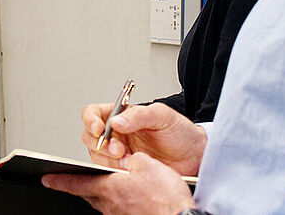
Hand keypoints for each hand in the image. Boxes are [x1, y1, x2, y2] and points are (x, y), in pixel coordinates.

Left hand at [41, 151, 195, 214]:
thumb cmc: (166, 199)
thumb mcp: (147, 165)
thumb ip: (131, 158)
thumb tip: (127, 158)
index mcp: (108, 187)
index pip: (75, 182)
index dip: (59, 179)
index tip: (46, 178)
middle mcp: (109, 204)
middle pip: (88, 192)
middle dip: (82, 184)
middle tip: (74, 179)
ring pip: (103, 201)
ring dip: (103, 192)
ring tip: (112, 184)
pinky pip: (118, 209)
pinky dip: (119, 201)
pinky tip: (131, 197)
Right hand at [81, 102, 205, 175]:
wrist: (194, 156)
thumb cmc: (180, 131)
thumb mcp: (161, 116)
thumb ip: (139, 116)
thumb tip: (116, 121)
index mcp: (120, 115)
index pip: (93, 113)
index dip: (91, 121)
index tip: (99, 129)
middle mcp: (116, 133)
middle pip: (90, 136)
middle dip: (101, 145)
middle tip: (119, 150)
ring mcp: (119, 152)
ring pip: (97, 155)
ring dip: (109, 160)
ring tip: (129, 162)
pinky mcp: (124, 169)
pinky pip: (108, 170)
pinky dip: (116, 171)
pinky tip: (131, 170)